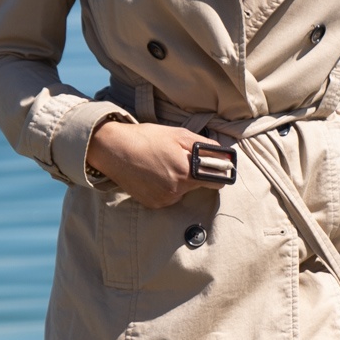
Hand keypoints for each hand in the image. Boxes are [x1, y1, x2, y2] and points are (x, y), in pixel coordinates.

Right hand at [87, 120, 221, 208]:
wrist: (114, 149)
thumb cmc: (147, 138)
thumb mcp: (180, 135)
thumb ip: (206, 147)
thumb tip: (225, 155)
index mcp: (187, 172)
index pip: (217, 182)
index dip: (216, 173)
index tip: (213, 168)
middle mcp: (177, 190)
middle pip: (198, 186)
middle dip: (193, 174)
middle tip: (177, 159)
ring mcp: (164, 199)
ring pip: (183, 192)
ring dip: (178, 182)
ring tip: (161, 165)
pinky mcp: (153, 204)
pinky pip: (168, 197)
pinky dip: (165, 188)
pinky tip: (152, 175)